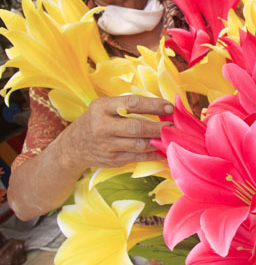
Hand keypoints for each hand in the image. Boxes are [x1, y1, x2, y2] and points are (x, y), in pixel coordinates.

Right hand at [57, 95, 173, 171]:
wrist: (73, 147)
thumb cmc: (97, 121)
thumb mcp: (105, 107)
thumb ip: (128, 105)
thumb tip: (162, 107)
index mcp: (102, 107)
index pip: (132, 103)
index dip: (153, 105)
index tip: (169, 107)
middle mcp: (102, 126)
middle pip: (136, 127)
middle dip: (159, 127)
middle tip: (174, 126)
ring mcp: (107, 146)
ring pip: (139, 145)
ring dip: (159, 141)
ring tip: (172, 137)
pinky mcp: (113, 160)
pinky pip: (139, 157)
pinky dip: (154, 154)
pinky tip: (164, 150)